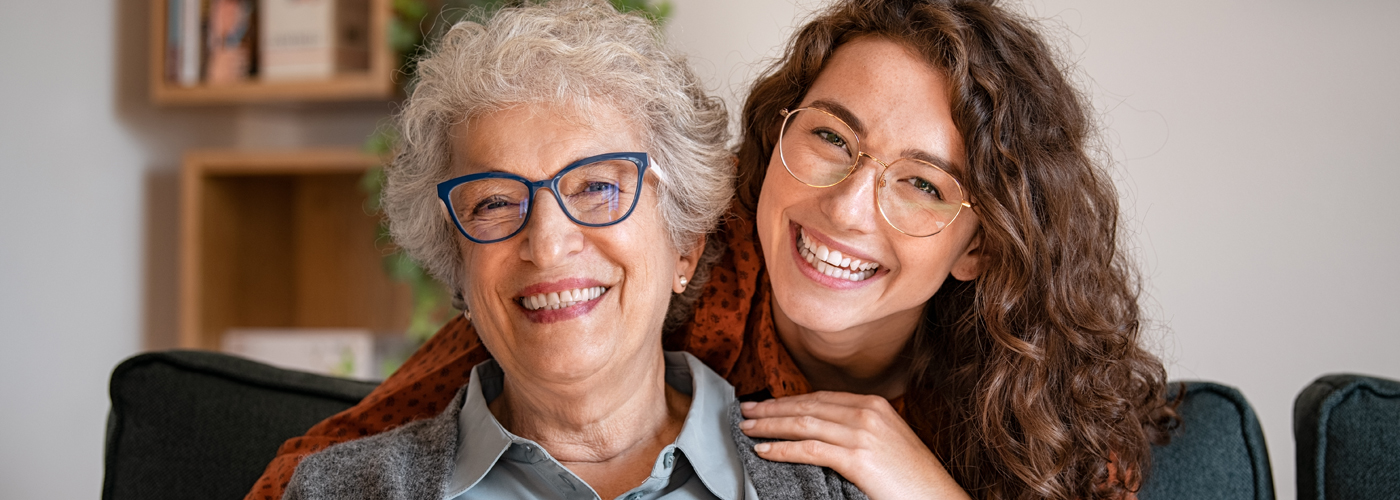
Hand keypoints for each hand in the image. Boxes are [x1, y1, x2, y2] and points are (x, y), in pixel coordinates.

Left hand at [739, 391, 970, 499]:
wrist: (938, 498)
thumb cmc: (912, 478)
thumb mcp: (887, 442)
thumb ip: (858, 430)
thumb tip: (823, 431)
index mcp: (874, 404)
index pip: (820, 397)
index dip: (788, 400)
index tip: (765, 403)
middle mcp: (867, 412)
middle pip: (807, 405)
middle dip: (771, 408)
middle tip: (744, 410)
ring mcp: (862, 433)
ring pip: (803, 423)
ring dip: (769, 426)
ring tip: (746, 428)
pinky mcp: (858, 458)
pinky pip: (809, 449)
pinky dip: (782, 449)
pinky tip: (763, 451)